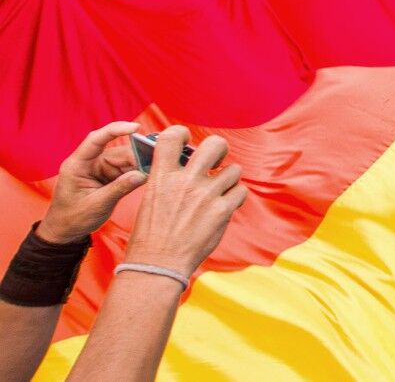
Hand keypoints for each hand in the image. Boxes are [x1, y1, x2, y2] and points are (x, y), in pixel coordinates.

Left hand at [37, 121, 145, 243]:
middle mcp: (90, 163)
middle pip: (118, 151)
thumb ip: (119, 189)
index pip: (96, 139)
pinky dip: (138, 172)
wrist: (65, 231)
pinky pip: (127, 169)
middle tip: (158, 162)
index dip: (116, 130)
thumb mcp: (96, 205)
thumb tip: (142, 175)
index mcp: (78, 165)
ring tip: (155, 173)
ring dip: (141, 165)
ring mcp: (100, 169)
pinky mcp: (108, 176)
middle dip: (138, 155)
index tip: (136, 128)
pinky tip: (149, 176)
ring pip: (126, 160)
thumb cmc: (73, 218)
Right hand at [121, 126, 245, 277]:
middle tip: (216, 162)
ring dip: (228, 179)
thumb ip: (168, 179)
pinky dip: (235, 197)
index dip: (181, 132)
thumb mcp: (151, 198)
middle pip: (215, 144)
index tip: (186, 140)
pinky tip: (224, 205)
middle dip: (219, 149)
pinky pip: (241, 191)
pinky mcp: (223, 210)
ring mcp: (206, 195)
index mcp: (162, 176)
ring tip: (218, 192)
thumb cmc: (151, 235)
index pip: (171, 136)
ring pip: (233, 170)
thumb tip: (185, 165)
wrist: (158, 264)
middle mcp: (186, 181)